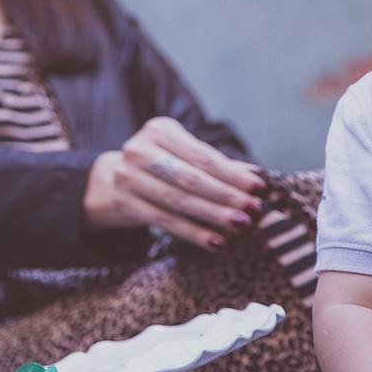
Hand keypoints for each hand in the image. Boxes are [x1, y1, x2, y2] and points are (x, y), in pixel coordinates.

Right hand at [83, 117, 263, 249]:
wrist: (112, 180)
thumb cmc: (160, 165)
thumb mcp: (183, 155)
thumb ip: (217, 164)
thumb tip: (256, 177)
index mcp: (159, 130)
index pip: (202, 155)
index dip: (232, 173)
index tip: (259, 188)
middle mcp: (140, 150)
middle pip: (190, 178)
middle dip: (226, 195)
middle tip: (254, 210)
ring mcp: (128, 177)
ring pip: (179, 201)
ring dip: (213, 215)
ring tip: (240, 225)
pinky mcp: (125, 203)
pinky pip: (165, 221)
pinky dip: (193, 233)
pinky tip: (215, 242)